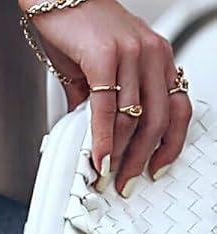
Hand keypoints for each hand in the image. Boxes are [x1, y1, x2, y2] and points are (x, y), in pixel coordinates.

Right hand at [20, 0, 191, 191]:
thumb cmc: (78, 27)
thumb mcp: (100, 68)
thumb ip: (103, 102)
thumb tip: (94, 136)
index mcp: (157, 56)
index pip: (178, 108)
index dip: (170, 144)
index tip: (156, 168)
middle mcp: (151, 53)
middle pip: (158, 120)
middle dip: (141, 159)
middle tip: (125, 182)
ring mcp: (131, 53)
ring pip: (134, 118)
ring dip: (120, 156)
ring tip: (107, 176)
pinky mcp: (106, 56)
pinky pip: (107, 108)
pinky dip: (102, 139)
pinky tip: (97, 158)